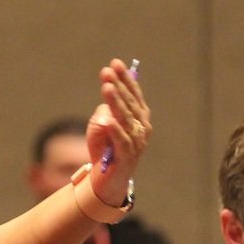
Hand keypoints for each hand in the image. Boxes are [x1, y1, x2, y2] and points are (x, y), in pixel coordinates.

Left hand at [85, 58, 150, 205]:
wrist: (106, 180)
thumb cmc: (104, 149)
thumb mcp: (101, 125)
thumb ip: (105, 110)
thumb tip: (107, 99)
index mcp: (139, 117)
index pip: (133, 94)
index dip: (125, 78)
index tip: (115, 63)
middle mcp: (142, 128)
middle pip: (130, 103)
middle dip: (118, 86)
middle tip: (107, 72)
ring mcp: (137, 143)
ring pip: (126, 119)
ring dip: (116, 102)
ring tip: (106, 87)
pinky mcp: (127, 157)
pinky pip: (121, 141)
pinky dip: (115, 130)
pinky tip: (108, 119)